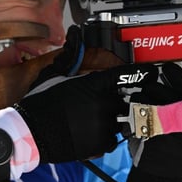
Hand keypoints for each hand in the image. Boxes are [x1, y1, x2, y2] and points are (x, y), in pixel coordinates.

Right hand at [14, 35, 158, 162]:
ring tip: (89, 120)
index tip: (151, 73)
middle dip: (116, 100)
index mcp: (95, 84)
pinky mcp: (101, 143)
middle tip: (98, 103)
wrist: (30, 133)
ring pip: (119, 120)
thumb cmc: (40, 104)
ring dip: (110, 119)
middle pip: (124, 99)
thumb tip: (75, 38)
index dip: (142, 73)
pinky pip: (112, 139)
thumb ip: (70, 57)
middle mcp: (103, 104)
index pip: (128, 75)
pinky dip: (104, 137)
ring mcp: (104, 124)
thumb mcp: (53, 75)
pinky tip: (88, 133)